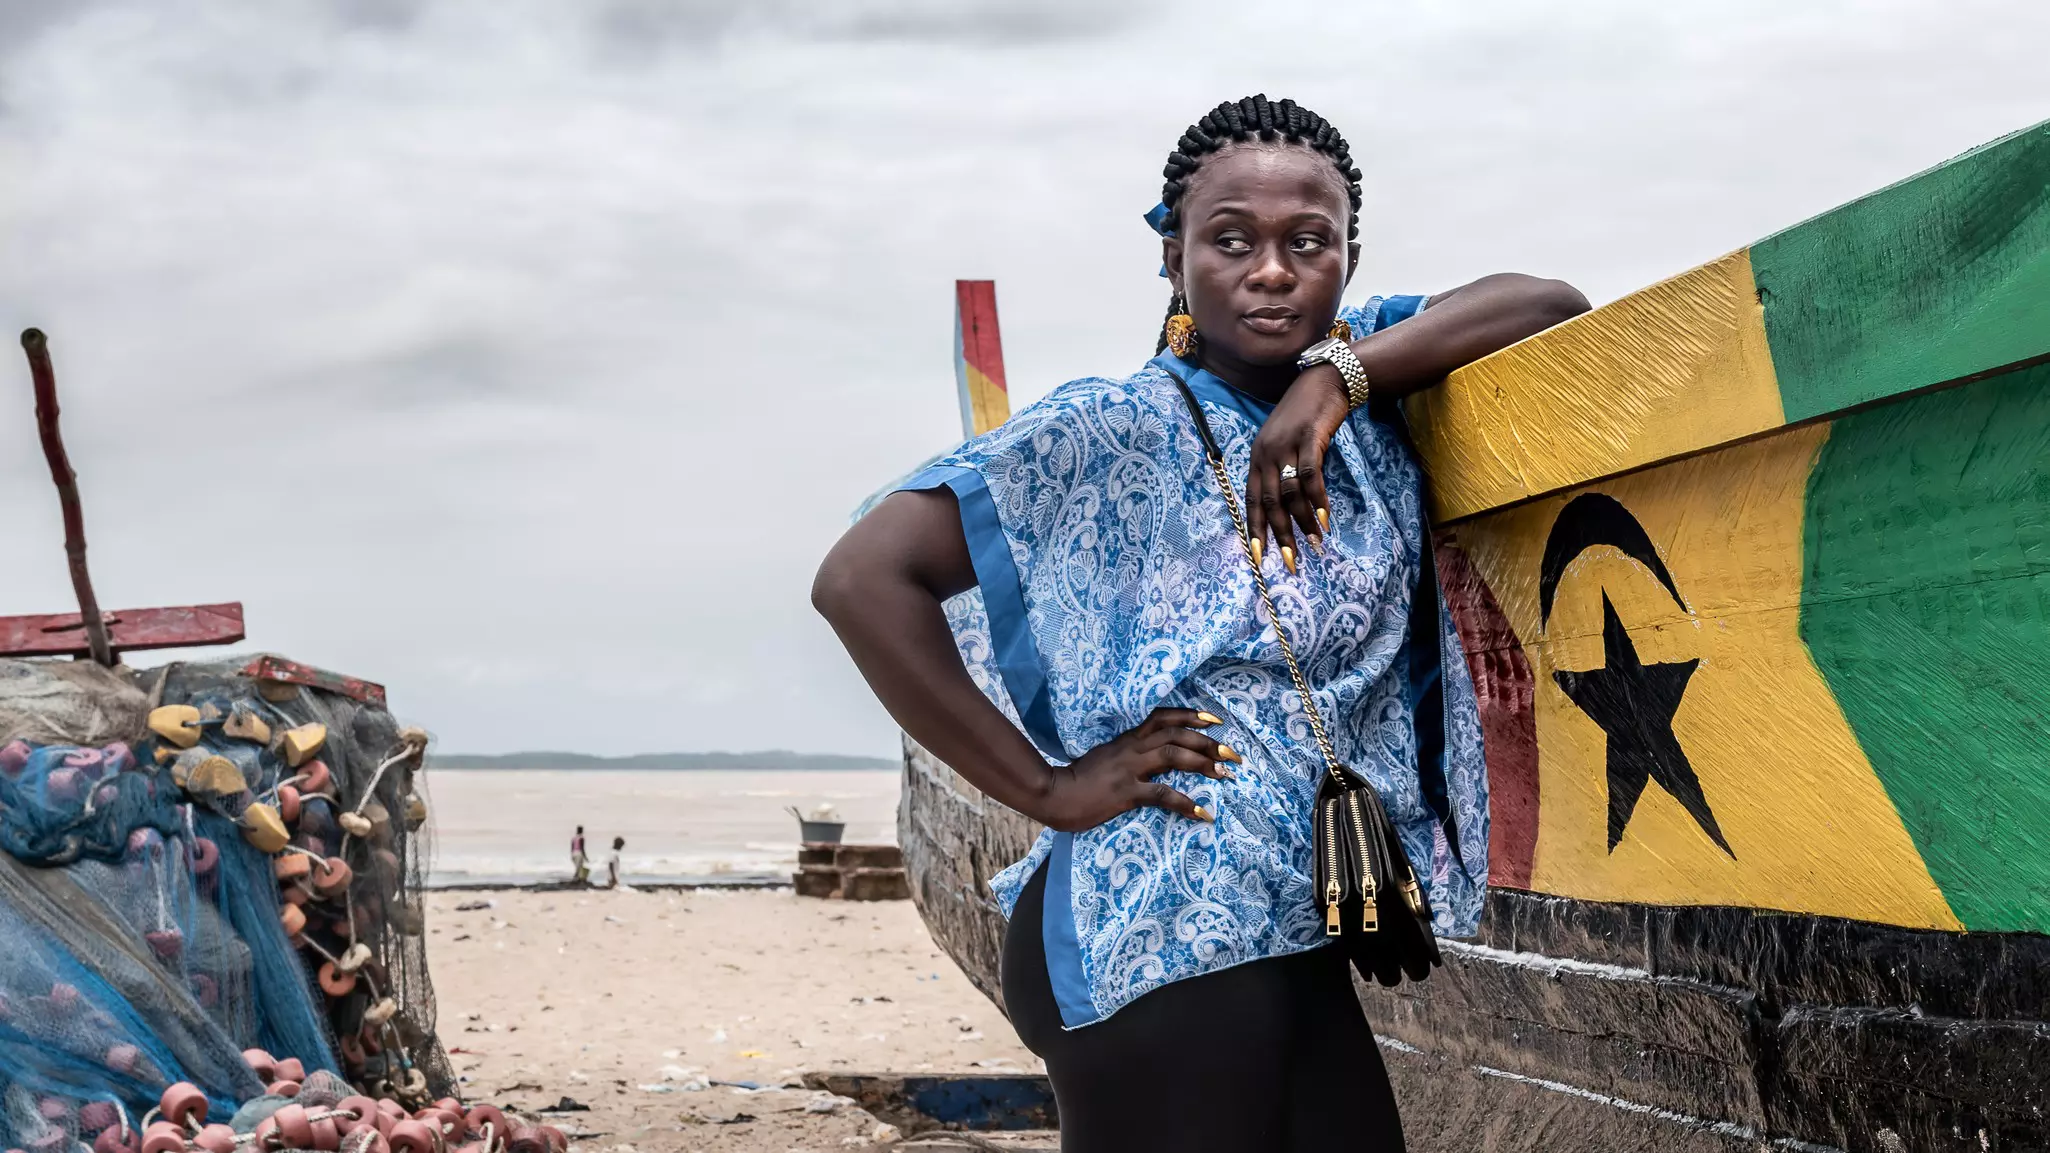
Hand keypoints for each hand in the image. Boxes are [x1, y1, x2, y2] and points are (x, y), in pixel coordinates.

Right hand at [1035, 708, 1242, 832]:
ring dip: (1203, 763)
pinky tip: (1203, 813)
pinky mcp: (1126, 793)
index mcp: (1127, 740)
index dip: (1191, 716)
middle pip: (1176, 735)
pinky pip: (1162, 794)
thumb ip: (1128, 755)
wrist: (1053, 794)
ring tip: (1224, 774)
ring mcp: (1129, 770)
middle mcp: (1131, 749)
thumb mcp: (1105, 758)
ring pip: (1173, 756)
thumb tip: (1151, 758)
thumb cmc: (1078, 780)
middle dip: (1208, 742)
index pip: (1163, 717)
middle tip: (1233, 754)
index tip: (1215, 721)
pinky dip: (1186, 803)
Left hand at [1245, 363, 1349, 570]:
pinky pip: (1311, 476)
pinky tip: (1325, 518)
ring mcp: (1286, 445)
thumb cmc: (1304, 419)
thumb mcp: (1285, 446)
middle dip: (1280, 535)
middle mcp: (1266, 453)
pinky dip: (1318, 500)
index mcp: (1256, 458)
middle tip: (1291, 561)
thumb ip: (1282, 473)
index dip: (1255, 529)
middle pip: (1269, 502)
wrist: (1323, 382)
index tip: (1260, 557)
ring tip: (1316, 543)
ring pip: (1290, 493)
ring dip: (1303, 522)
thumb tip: (1288, 510)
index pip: (1250, 500)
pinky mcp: (1308, 438)